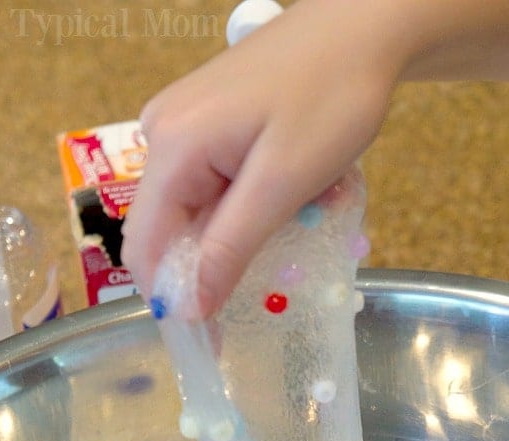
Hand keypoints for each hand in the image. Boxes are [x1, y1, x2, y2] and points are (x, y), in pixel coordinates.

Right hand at [121, 0, 401, 316]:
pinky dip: (250, 206)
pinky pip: (214, 189)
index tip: (213, 341)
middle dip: (216, 264)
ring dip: (243, 234)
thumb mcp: (281, 185)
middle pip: (168, 232)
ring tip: (303, 213)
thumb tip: (186, 308)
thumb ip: (228, 248)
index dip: (173, 300)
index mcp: (171, 147)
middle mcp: (162, 134)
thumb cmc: (330, 97)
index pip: (145, 249)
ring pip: (196, 214)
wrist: (362, 25)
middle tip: (278, 270)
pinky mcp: (206, 124)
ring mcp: (182, 125)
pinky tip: (294, 192)